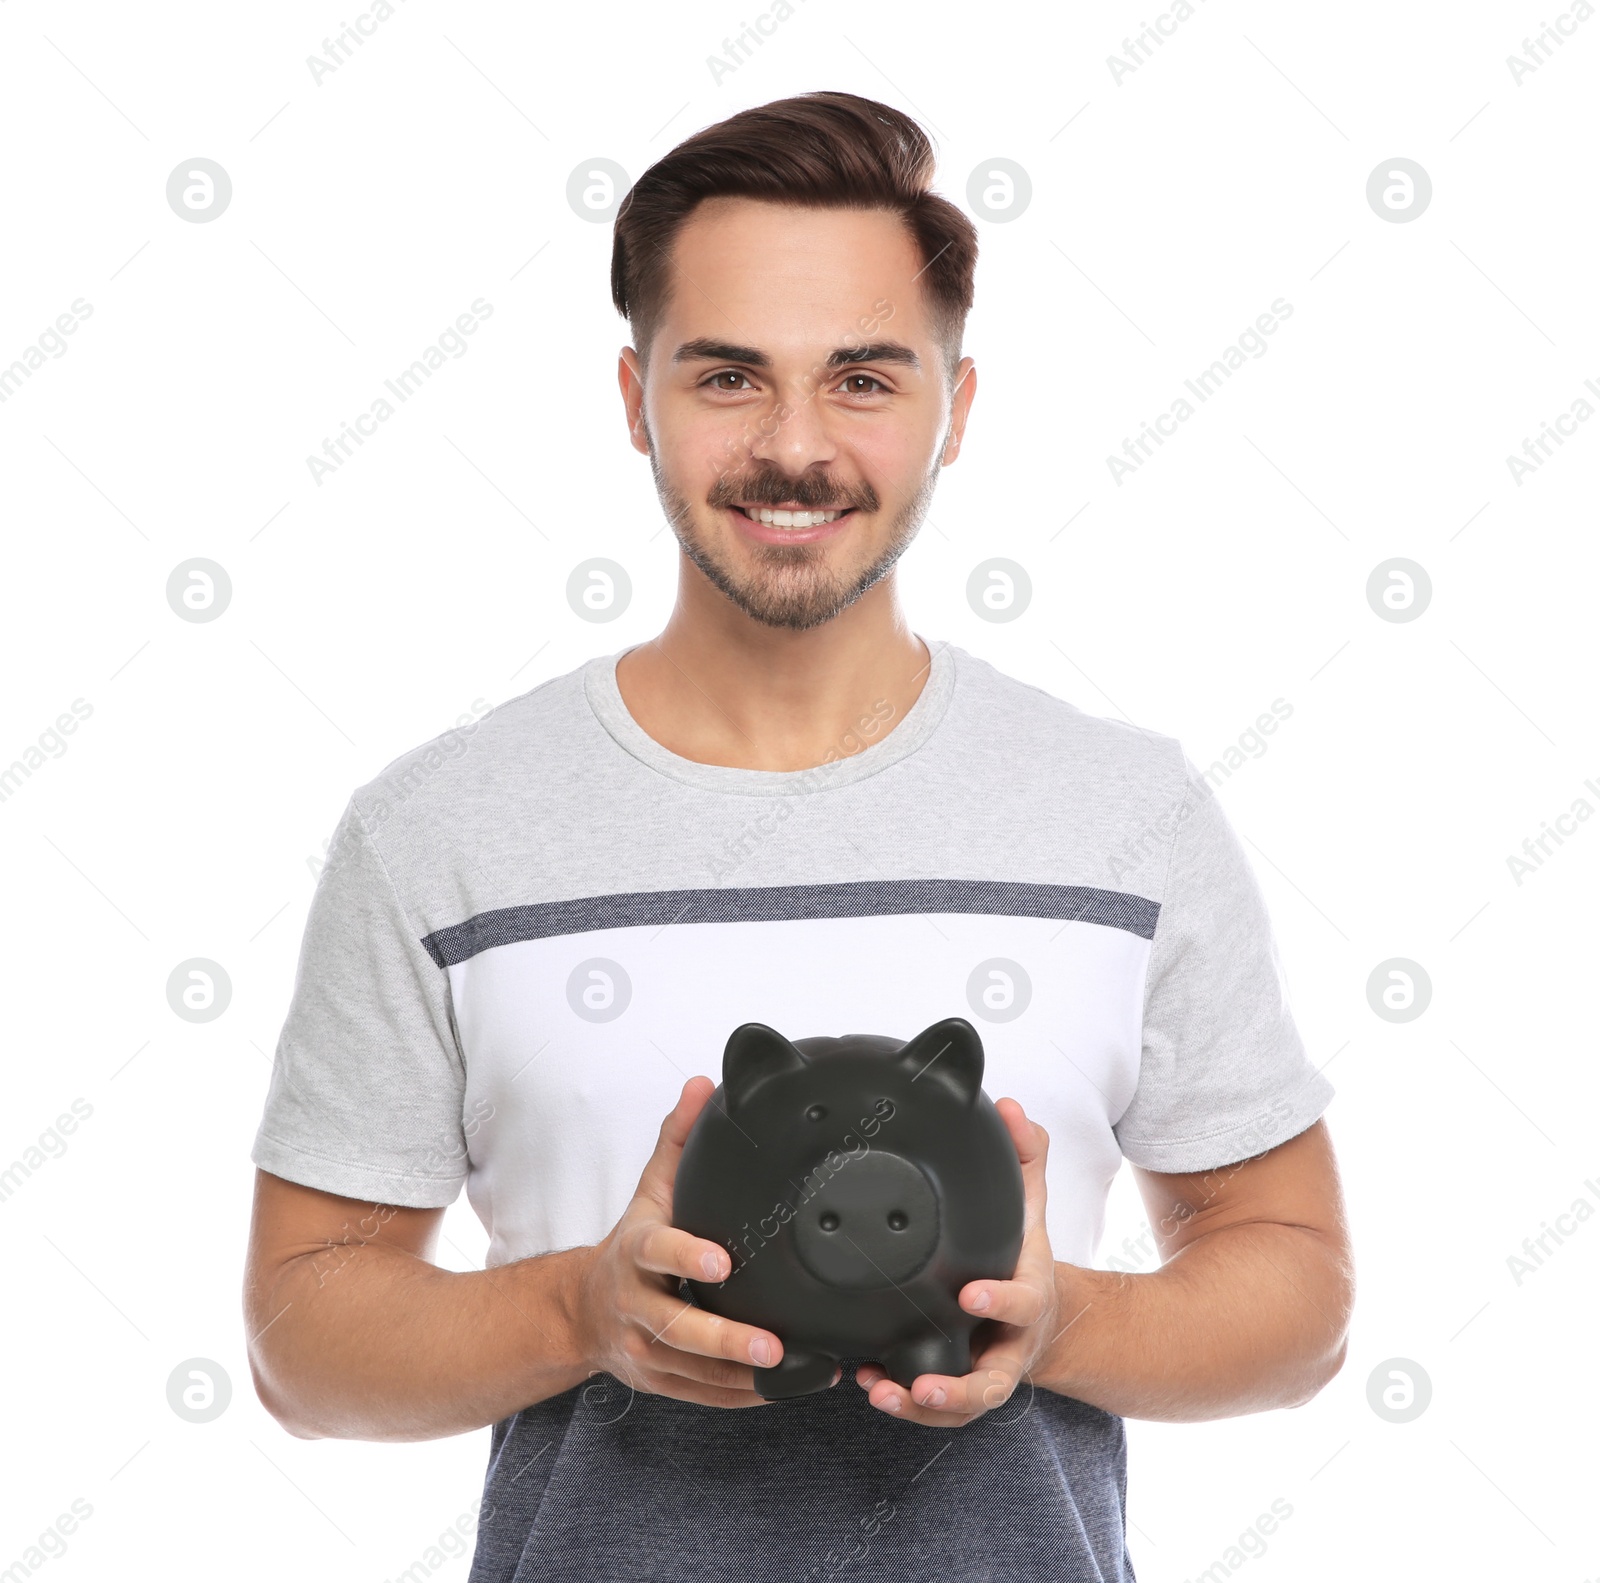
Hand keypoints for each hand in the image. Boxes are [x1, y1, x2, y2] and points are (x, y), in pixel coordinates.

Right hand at [569, 1076, 841, 1407]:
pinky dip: (743, 1397)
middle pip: (677, 1329)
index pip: (658, 1253)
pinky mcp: (660, 1384)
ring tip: (800, 1370)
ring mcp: (644, 1351)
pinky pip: (704, 1396)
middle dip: (725, 1339)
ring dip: (745, 1377)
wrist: (583, 1311)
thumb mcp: (651, 1190)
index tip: (723, 1263)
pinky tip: (787, 1388)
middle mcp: (636, 1306)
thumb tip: (703, 1084)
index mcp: (635, 1252)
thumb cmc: (634, 1244)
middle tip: (772, 1344)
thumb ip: (678, 1139)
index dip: (687, 1257)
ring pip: (694, 1373)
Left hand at [855, 1098, 1059, 1424]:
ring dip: (920, 1404)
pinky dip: (904, 1403)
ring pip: (960, 1405)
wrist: (1043, 1314)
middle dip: (957, 1386)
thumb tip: (1011, 1108)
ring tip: (878, 1391)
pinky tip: (868, 1383)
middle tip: (920, 1381)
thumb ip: (1025, 1155)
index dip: (999, 1302)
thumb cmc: (1021, 1252)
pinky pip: (936, 1409)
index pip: (1022, 1303)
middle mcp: (1007, 1342)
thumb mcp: (1031, 1203)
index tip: (967, 1294)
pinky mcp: (959, 1384)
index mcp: (1028, 1294)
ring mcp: (983, 1369)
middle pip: (993, 1381)